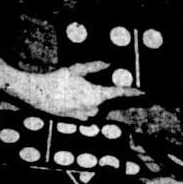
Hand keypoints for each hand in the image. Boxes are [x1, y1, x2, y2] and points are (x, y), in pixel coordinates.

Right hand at [28, 60, 143, 119]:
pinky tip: (70, 96)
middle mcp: (93, 108)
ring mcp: (85, 116)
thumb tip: (108, 63)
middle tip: (83, 83)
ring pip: (96, 106)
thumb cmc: (58, 80)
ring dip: (91, 98)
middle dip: (101, 91)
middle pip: (106, 100)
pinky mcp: (77, 120)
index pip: (119, 93)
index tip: (144, 92)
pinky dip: (83, 104)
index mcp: (96, 95)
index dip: (133, 92)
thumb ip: (94, 67)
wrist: (38, 95)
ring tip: (73, 88)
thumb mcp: (77, 70)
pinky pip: (87, 111)